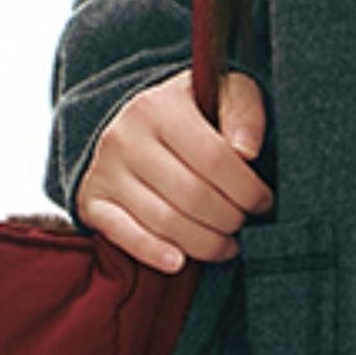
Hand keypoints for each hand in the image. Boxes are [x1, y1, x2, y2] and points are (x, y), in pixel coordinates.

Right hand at [76, 67, 273, 271]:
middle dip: (229, 219)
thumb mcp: (222, 93)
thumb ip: (244, 112)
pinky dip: (153, 252)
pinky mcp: (91, 200)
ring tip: (226, 243)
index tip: (264, 202)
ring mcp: (104, 170)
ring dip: (205, 242)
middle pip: (192, 195)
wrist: (137, 123)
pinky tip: (179, 262)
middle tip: (244, 224)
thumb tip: (247, 151)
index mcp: (159, 107)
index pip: (214, 158)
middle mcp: (125, 136)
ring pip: (165, 221)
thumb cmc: (192, 113)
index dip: (248, 189)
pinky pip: (124, 235)